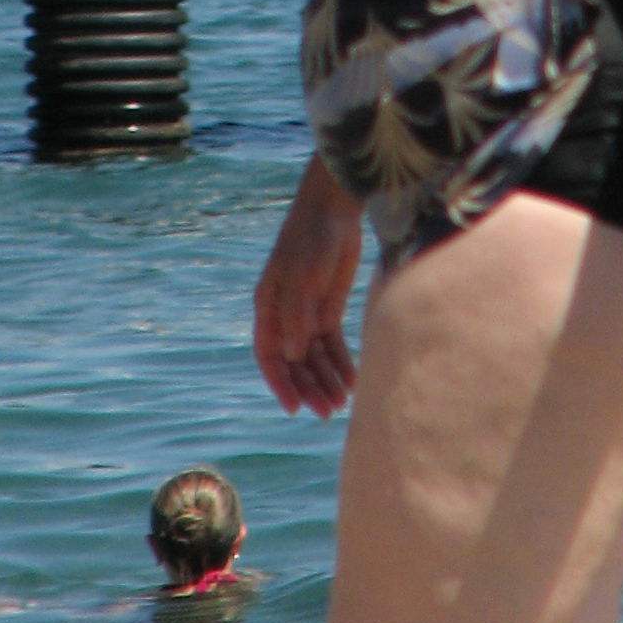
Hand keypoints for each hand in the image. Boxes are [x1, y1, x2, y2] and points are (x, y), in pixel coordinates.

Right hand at [253, 159, 363, 417]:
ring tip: (342, 403)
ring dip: (326, 380)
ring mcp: (308, 313)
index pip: (269, 355)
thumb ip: (296, 317)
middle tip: (327, 411)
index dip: (280, 382)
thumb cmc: (310, 240)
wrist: (335, 210)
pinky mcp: (329, 308)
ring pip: (315, 357)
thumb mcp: (300, 278)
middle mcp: (286, 315)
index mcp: (268, 308)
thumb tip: (294, 355)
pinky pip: (333, 345)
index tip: (294, 407)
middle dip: (309, 387)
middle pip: (295, 362)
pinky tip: (353, 380)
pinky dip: (341, 363)